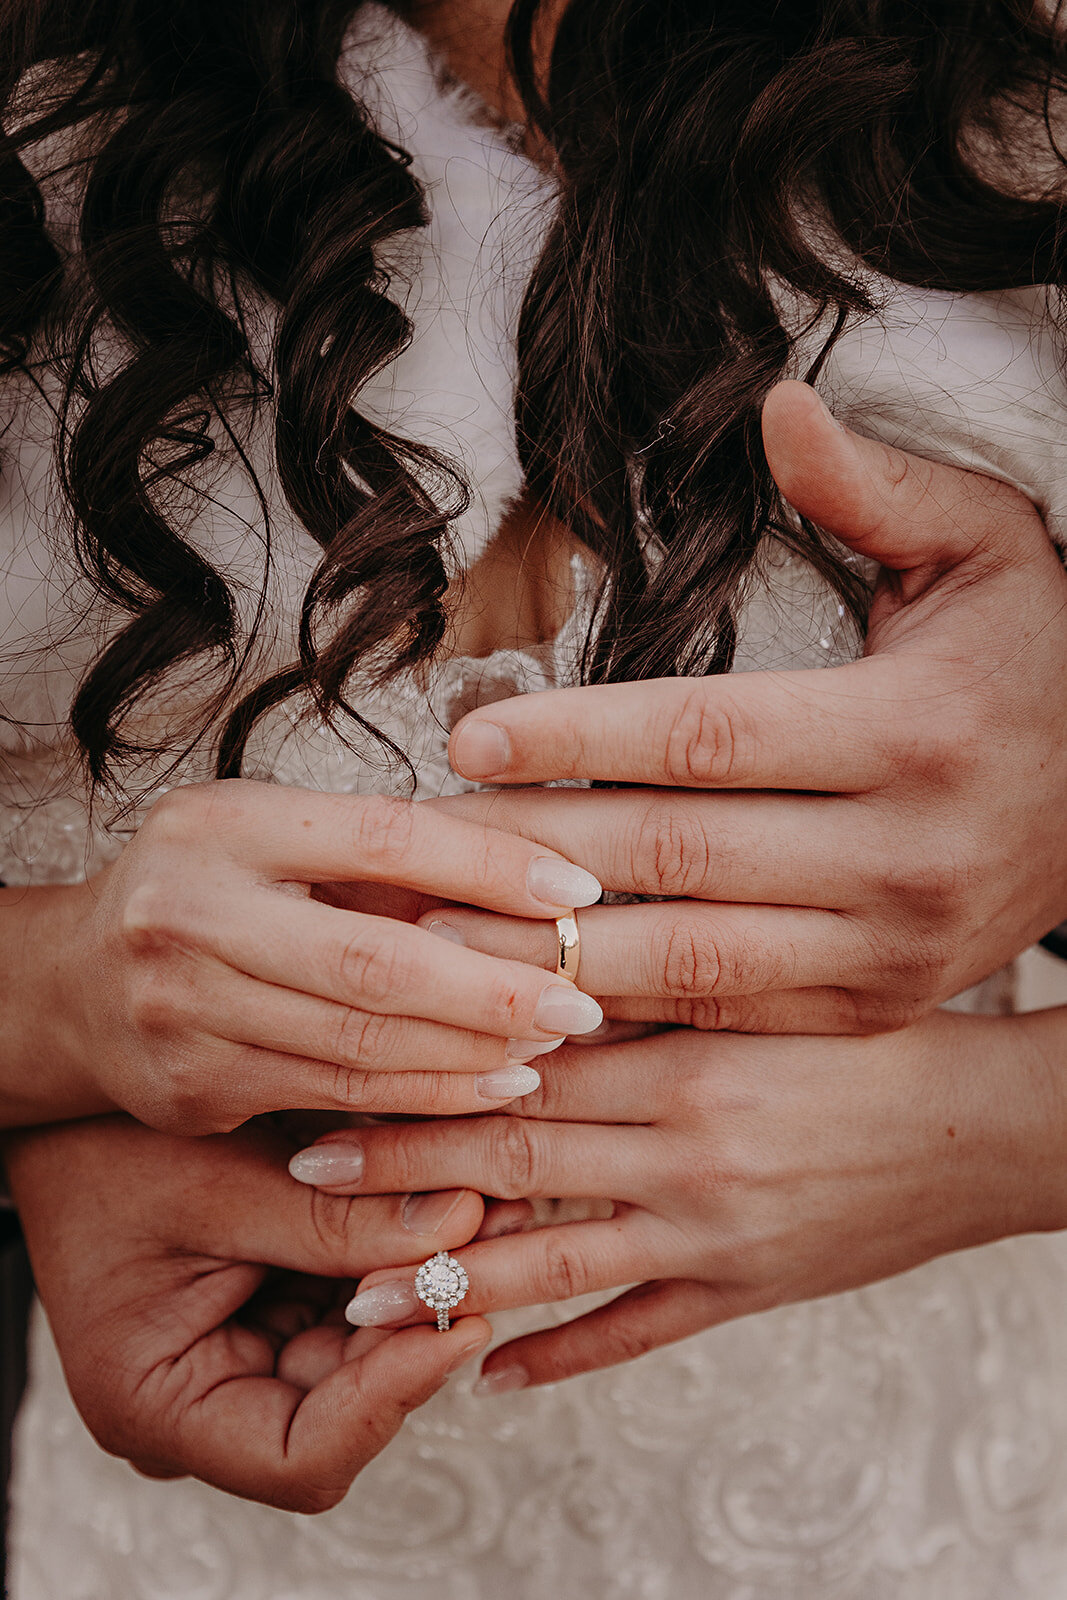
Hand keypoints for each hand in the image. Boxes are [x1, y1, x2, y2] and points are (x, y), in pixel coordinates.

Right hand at [2, 779, 602, 1130]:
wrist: (73, 982)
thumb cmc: (207, 888)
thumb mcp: (274, 837)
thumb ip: (378, 855)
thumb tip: (532, 871)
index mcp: (224, 826)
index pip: (381, 839)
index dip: (489, 865)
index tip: (576, 891)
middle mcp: (193, 914)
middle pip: (373, 963)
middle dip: (494, 989)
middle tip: (582, 1002)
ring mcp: (187, 1010)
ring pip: (360, 1044)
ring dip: (471, 1053)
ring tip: (551, 1047)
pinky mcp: (195, 1087)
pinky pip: (336, 1096)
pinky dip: (423, 1097)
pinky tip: (487, 1088)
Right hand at [2, 1114, 496, 1508]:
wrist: (69, 1109)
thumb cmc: (106, 1150)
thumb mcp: (219, 1184)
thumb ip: (334, 1220)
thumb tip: (460, 1229)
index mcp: (161, 1405)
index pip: (303, 1457)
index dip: (391, 1398)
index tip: (457, 1320)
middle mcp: (205, 1403)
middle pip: (346, 1405)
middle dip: (422, 1322)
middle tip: (493, 1238)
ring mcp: (241, 1360)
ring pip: (362, 1352)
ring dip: (424, 1284)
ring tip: (486, 1207)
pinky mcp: (269, 1312)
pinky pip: (351, 1303)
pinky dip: (395, 1257)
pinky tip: (446, 1203)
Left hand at [288, 1004, 1066, 1387]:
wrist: (984, 1128)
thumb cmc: (875, 1041)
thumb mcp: (764, 994)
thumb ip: (658, 986)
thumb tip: (543, 971)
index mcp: (687, 1058)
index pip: (527, 1064)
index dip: (428, 1069)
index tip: (345, 1067)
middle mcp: (686, 1149)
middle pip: (517, 1157)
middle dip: (406, 1167)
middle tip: (308, 1175)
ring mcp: (710, 1231)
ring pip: (554, 1262)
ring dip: (452, 1279)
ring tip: (361, 1299)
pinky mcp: (743, 1291)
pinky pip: (637, 1333)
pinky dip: (563, 1357)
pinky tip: (495, 1375)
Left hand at [427, 382, 1066, 1033]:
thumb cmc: (1037, 659)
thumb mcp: (985, 545)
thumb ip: (873, 485)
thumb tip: (774, 405)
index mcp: (913, 728)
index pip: (705, 736)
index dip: (576, 736)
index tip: (466, 736)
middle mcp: (902, 853)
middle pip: (674, 854)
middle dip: (531, 851)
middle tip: (417, 845)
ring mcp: (888, 946)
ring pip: (689, 957)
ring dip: (557, 950)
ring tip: (445, 936)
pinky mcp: (873, 1002)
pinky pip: (729, 1013)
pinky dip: (629, 1009)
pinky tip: (542, 992)